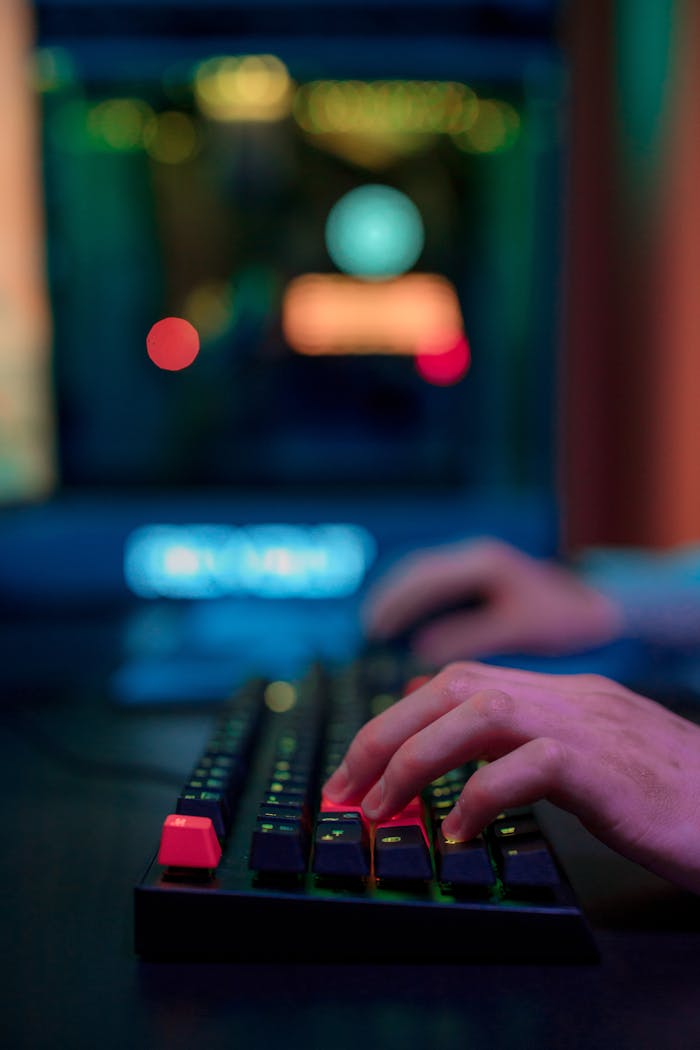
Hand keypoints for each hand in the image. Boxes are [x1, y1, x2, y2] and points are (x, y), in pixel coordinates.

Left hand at [324, 662, 699, 892]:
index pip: (463, 680)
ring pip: (479, 711)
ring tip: (382, 805)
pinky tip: (459, 832)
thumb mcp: (597, 762)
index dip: (402, 713)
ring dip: (416, 756)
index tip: (363, 758)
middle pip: (454, 686)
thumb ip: (535, 749)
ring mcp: (589, 726)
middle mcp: (570, 698)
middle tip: (348, 784)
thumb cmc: (675, 799)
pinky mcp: (608, 768)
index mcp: (564, 695)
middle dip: (388, 732)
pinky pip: (528, 766)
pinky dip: (480, 795)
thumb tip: (467, 766)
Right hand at [363, 538, 622, 662]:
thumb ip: (470, 636)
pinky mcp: (485, 576)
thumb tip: (422, 649)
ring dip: (401, 598)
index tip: (375, 629)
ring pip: (427, 575)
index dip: (396, 603)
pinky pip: (440, 584)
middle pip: (418, 572)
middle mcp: (478, 556)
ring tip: (379, 626)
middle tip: (368, 628)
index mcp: (484, 564)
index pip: (424, 578)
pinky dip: (419, 601)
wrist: (603, 603)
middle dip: (390, 599)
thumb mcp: (517, 630)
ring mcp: (481, 563)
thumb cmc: (566, 619)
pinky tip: (410, 625)